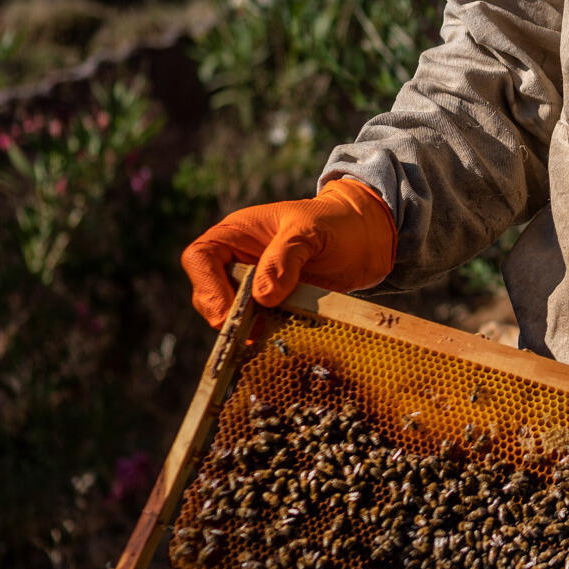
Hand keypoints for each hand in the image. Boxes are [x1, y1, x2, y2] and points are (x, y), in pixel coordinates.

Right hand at [179, 178, 396, 327]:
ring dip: (247, 332)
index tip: (230, 312)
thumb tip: (262, 295)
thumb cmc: (336, 222)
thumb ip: (286, 256)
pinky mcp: (274, 309)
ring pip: (232, 318)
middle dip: (226, 317)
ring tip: (270, 340)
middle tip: (251, 334)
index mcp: (236, 234)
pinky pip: (259, 330)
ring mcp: (255, 289)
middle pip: (209, 295)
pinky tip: (282, 346)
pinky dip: (267, 339)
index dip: (207, 287)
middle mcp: (238, 263)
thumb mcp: (311, 230)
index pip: (200, 258)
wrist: (367, 239)